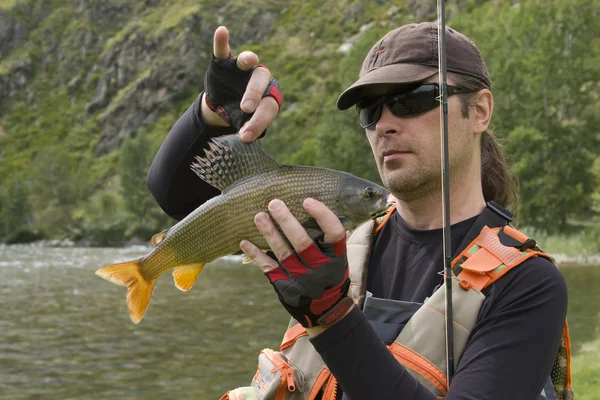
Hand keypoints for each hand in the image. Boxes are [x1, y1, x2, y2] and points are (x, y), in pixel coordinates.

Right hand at [201, 26, 281, 142]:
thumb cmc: (240, 115)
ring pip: (247, 61)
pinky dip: (222, 40)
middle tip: (246, 108)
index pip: (268, 107)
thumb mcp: (244, 124)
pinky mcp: (224, 62)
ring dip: (247, 60)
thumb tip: (245, 138)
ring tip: (249, 60)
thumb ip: (248, 128)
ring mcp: (241, 68)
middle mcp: (258, 78)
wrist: (224, 104)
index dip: (259, 122)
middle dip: (254, 93)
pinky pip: (223, 49)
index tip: (246, 136)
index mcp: (268, 96)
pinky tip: (222, 31)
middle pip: (261, 81)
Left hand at [239, 198, 353, 332]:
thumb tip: (312, 206)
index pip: (334, 233)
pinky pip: (269, 268)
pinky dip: (256, 255)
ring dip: (270, 234)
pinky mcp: (285, 286)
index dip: (322, 215)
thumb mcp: (339, 259)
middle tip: (274, 203)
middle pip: (303, 242)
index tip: (307, 200)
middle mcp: (320, 268)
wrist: (326, 311)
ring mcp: (301, 279)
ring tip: (258, 216)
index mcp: (336, 258)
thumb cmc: (331, 275)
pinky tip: (245, 242)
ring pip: (283, 253)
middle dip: (287, 221)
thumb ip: (328, 240)